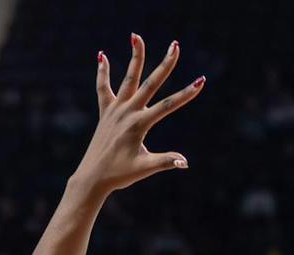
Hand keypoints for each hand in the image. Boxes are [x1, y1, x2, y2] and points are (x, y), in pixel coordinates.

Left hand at [73, 33, 205, 196]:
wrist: (92, 178)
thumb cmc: (119, 175)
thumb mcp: (144, 169)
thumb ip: (164, 162)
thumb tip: (184, 162)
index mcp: (138, 124)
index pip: (167, 105)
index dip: (186, 94)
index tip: (201, 81)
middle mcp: (127, 112)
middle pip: (150, 83)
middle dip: (165, 64)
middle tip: (176, 45)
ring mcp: (115, 110)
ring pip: (127, 78)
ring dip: (134, 57)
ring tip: (136, 36)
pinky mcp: (105, 112)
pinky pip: (103, 88)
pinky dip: (103, 72)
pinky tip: (102, 56)